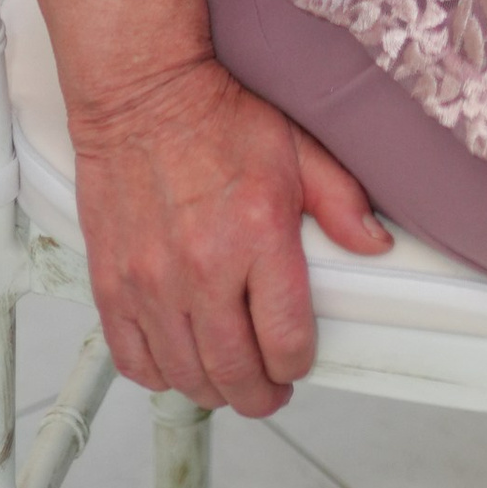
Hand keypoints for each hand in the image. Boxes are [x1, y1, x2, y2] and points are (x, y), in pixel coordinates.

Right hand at [69, 50, 389, 416]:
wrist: (142, 93)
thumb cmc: (215, 115)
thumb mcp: (297, 147)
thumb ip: (340, 201)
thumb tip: (374, 244)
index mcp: (257, 236)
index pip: (286, 340)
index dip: (297, 364)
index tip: (297, 360)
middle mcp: (203, 268)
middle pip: (235, 374)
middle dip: (259, 394)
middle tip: (267, 389)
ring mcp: (152, 282)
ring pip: (185, 376)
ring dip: (212, 391)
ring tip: (227, 379)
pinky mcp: (112, 284)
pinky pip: (134, 359)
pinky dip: (158, 374)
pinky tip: (177, 363)